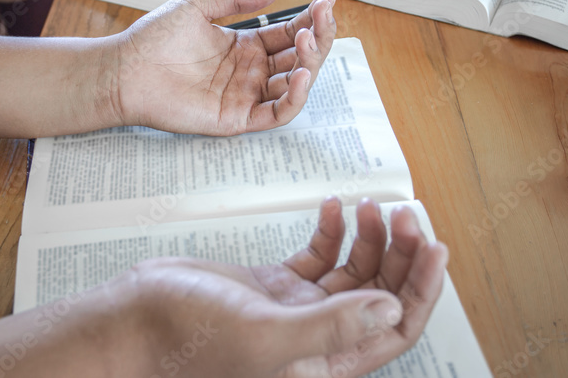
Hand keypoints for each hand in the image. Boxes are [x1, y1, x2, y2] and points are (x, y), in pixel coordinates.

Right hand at [108, 198, 448, 377]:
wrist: (133, 321)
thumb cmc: (185, 339)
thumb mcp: (265, 336)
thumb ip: (331, 326)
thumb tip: (392, 308)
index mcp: (320, 362)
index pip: (391, 329)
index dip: (420, 290)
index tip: (434, 246)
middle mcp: (314, 339)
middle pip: (378, 296)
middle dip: (397, 254)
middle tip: (404, 213)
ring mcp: (293, 310)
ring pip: (351, 272)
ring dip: (366, 237)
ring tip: (369, 204)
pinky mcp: (272, 287)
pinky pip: (317, 257)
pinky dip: (330, 232)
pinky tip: (332, 208)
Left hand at [109, 0, 336, 134]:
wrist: (125, 69)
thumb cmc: (154, 38)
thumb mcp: (198, 6)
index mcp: (244, 45)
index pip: (289, 33)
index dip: (312, 17)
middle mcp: (250, 71)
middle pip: (299, 57)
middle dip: (318, 35)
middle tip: (325, 14)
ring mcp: (246, 96)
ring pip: (295, 84)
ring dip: (311, 62)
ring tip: (309, 39)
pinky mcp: (237, 119)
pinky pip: (277, 113)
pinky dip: (295, 96)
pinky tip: (301, 73)